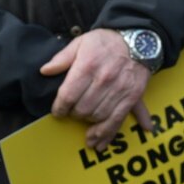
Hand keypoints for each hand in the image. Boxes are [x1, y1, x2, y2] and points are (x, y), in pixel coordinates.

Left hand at [40, 29, 152, 150]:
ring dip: (89, 125)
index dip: (60, 108)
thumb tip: (45, 71)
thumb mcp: (81, 42)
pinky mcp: (132, 97)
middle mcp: (103, 80)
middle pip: (83, 109)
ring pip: (99, 117)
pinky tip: (99, 143)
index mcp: (87, 66)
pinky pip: (118, 120)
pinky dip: (107, 134)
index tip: (58, 111)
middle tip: (74, 113)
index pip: (67, 96)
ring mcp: (119, 90)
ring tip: (86, 126)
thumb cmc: (107, 41)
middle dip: (75, 115)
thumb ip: (62, 58)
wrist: (139, 40)